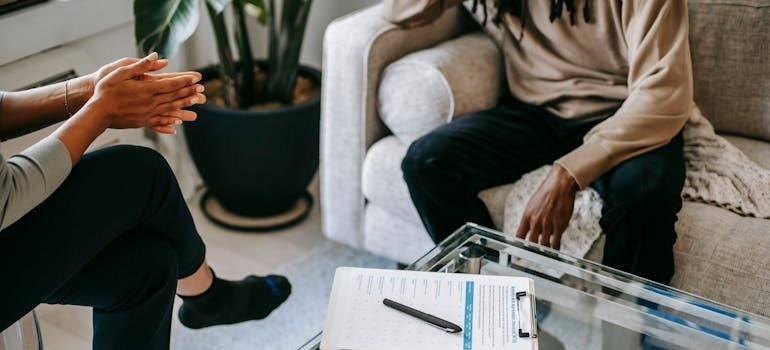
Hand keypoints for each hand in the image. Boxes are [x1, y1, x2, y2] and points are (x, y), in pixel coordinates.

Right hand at [85, 52, 205, 132]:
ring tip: (197, 102)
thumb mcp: (120, 72)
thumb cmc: (106, 90)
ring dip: (185, 104)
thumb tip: (157, 56)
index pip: (171, 84)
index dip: (185, 81)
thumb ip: (140, 65)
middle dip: (190, 92)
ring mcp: (147, 113)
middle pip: (174, 96)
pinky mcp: (143, 122)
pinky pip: (160, 121)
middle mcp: (150, 102)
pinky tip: (178, 122)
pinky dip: (171, 121)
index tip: (197, 78)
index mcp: (146, 89)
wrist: (97, 112)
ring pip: (170, 108)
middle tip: (203, 89)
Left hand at [515, 164, 578, 248]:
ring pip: (544, 245)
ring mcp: (548, 224)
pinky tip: (555, 251)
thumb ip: (530, 218)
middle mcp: (536, 222)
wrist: (559, 186)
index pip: (519, 236)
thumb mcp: (532, 205)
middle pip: (531, 244)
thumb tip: (529, 230)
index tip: (517, 255)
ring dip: (545, 251)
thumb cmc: (546, 194)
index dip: (517, 247)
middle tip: (533, 259)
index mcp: (527, 216)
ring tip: (545, 256)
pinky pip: (556, 242)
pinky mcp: (559, 226)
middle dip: (531, 253)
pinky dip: (555, 249)